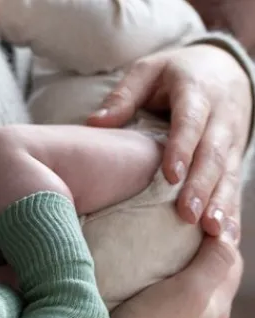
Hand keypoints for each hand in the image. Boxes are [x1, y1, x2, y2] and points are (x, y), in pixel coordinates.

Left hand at [87, 44, 251, 241]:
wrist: (222, 68)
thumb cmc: (173, 75)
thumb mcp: (148, 72)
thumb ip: (124, 96)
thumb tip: (94, 122)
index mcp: (196, 92)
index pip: (191, 121)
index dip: (183, 147)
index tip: (171, 176)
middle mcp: (220, 117)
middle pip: (213, 154)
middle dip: (202, 186)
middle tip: (187, 215)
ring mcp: (232, 140)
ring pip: (229, 173)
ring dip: (221, 203)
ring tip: (212, 231)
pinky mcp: (236, 158)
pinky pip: (235, 186)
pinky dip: (232, 212)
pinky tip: (225, 236)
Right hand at [110, 233, 242, 317]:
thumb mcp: (190, 292)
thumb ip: (213, 264)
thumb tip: (227, 237)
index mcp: (216, 310)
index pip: (230, 263)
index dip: (221, 236)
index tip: (200, 216)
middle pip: (209, 277)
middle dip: (201, 252)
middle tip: (179, 229)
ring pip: (185, 292)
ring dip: (177, 271)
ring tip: (158, 252)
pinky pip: (162, 305)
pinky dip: (158, 287)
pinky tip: (140, 284)